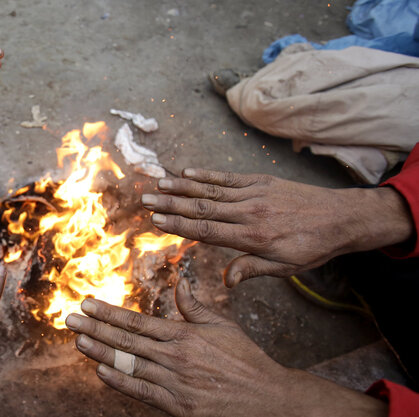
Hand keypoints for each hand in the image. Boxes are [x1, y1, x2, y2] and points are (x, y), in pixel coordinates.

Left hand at [65, 279, 387, 416]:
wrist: (268, 400)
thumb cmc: (246, 360)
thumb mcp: (223, 326)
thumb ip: (195, 306)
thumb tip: (178, 283)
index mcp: (183, 335)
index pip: (135, 321)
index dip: (107, 312)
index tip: (86, 304)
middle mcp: (174, 357)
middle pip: (124, 341)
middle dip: (93, 329)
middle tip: (70, 319)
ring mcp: (172, 383)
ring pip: (126, 364)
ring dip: (99, 352)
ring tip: (79, 342)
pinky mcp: (175, 406)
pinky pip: (139, 391)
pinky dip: (119, 381)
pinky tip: (102, 371)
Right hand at [140, 168, 412, 285]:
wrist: (341, 218)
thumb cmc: (311, 247)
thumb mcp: (284, 267)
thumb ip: (251, 269)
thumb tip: (226, 282)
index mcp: (253, 237)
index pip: (208, 230)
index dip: (180, 224)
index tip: (156, 220)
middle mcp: (249, 213)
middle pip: (202, 207)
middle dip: (171, 203)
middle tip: (145, 199)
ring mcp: (254, 194)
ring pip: (211, 190)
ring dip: (181, 186)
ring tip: (157, 183)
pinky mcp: (261, 182)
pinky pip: (228, 179)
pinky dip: (206, 175)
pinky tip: (187, 172)